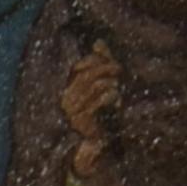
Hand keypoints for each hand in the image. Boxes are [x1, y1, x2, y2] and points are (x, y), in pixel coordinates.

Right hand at [63, 40, 123, 165]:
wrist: (94, 144)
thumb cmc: (99, 113)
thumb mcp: (100, 85)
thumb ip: (99, 63)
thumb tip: (98, 41)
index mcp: (68, 89)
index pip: (81, 66)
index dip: (97, 60)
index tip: (112, 62)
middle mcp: (66, 98)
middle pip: (89, 73)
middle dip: (107, 69)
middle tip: (120, 71)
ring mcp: (72, 110)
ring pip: (96, 84)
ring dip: (111, 84)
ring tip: (117, 89)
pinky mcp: (81, 119)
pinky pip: (100, 99)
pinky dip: (112, 97)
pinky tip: (116, 102)